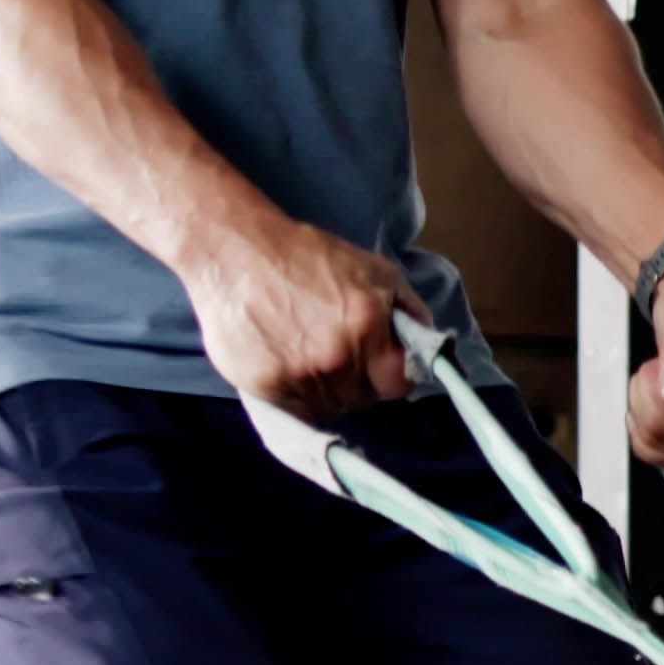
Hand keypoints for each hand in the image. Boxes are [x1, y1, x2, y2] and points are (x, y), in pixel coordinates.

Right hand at [194, 217, 428, 422]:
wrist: (234, 251)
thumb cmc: (305, 256)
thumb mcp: (373, 268)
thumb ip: (408, 309)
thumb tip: (429, 347)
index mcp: (367, 327)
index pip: (398, 385)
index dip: (390, 374)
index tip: (378, 364)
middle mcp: (335, 357)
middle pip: (362, 399)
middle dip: (356, 380)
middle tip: (334, 349)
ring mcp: (298, 375)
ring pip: (329, 409)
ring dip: (325, 390)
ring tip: (306, 354)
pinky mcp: (265, 385)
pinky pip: (296, 413)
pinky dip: (296, 396)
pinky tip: (287, 365)